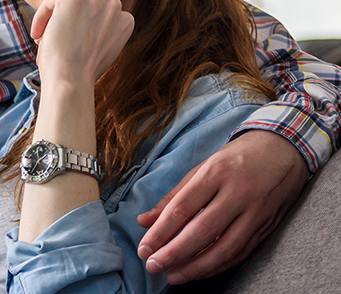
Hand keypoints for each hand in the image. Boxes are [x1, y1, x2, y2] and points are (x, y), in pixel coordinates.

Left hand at [30, 0, 133, 90]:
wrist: (71, 77)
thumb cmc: (81, 72)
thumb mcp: (102, 51)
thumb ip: (99, 34)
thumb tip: (80, 27)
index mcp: (125, 20)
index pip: (100, 16)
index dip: (82, 29)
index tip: (70, 44)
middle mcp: (114, 6)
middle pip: (84, 7)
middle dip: (69, 22)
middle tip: (54, 42)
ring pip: (67, 4)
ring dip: (55, 20)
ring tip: (44, 40)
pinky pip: (50, 2)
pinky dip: (40, 17)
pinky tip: (37, 36)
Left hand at [136, 130, 309, 283]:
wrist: (283, 150)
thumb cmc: (235, 159)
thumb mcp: (201, 168)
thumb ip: (173, 197)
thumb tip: (144, 222)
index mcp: (215, 173)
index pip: (182, 208)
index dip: (160, 232)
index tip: (143, 249)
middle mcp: (238, 192)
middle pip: (202, 230)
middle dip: (174, 253)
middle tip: (153, 266)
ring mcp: (256, 211)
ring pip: (225, 247)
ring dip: (197, 267)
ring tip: (174, 276)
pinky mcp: (268, 225)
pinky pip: (242, 252)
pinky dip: (219, 265)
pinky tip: (200, 271)